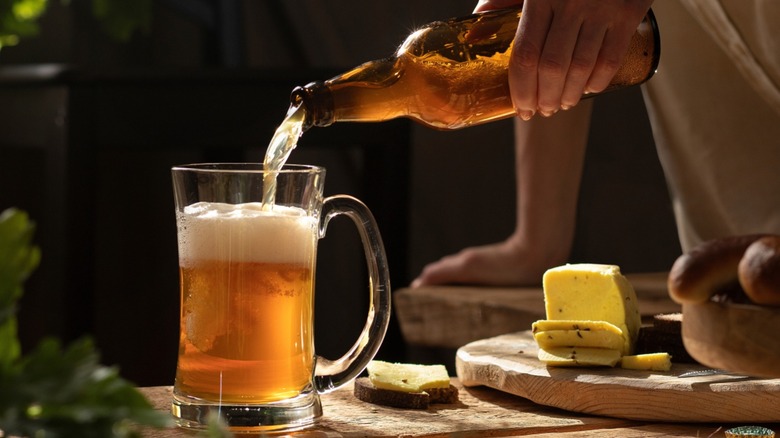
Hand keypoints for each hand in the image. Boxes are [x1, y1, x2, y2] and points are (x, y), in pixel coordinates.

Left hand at [475, 0, 652, 119]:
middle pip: (552, 69)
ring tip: (563, 104)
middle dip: (545, 98)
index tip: (522, 107)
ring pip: (581, 69)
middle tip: (543, 110)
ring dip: (570, 95)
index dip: (522, 89)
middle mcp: (569, 3)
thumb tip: (474, 30)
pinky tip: (588, 89)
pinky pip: (610, 59)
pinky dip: (598, 82)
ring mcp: (600, 8)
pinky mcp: (628, 12)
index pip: (525, 56)